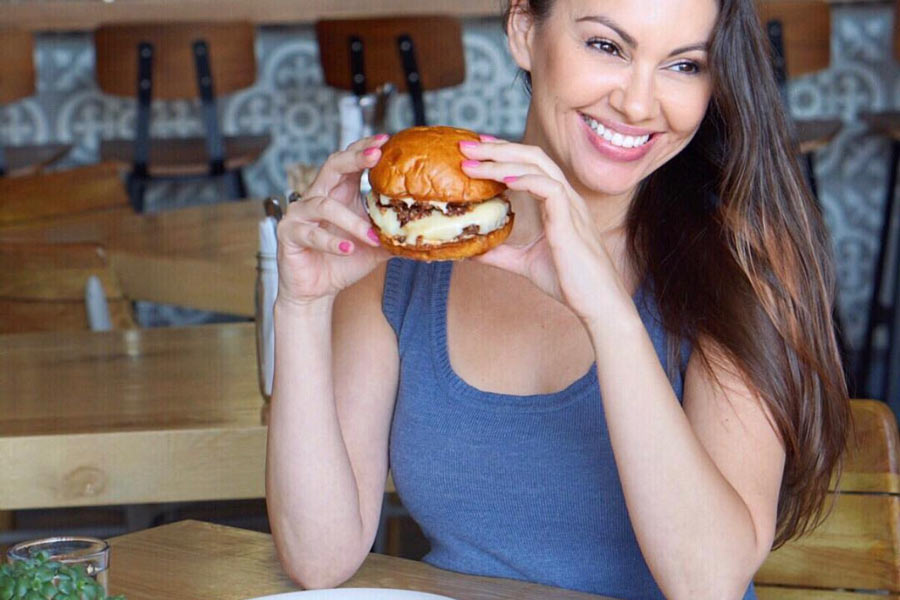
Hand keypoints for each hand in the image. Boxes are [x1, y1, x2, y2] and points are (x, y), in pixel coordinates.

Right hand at [276, 134, 389, 306]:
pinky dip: (331, 242)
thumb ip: (396, 234)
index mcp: (339, 193)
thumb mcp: (376, 246)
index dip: (365, 149)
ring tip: (371, 236)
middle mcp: (317, 196)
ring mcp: (300, 213)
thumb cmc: (344, 262)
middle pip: (332, 166)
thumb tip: (429, 233)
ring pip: (325, 205)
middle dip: (354, 158)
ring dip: (351, 221)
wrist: (317, 290)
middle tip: (376, 154)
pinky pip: (310, 233)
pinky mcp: (289, 233)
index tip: (386, 140)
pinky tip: (347, 249)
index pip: (350, 161)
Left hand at [459, 138, 624, 324]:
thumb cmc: (570, 281)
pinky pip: (550, 188)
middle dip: (497, 147)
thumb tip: (473, 251)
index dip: (503, 153)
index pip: (530, 165)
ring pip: (537, 166)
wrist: (597, 302)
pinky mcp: (570, 221)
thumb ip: (501, 254)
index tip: (476, 150)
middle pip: (531, 156)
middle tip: (465, 145)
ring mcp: (570, 206)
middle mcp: (565, 197)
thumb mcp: (525, 263)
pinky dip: (526, 179)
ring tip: (473, 161)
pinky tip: (504, 179)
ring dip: (502, 160)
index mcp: (558, 202)